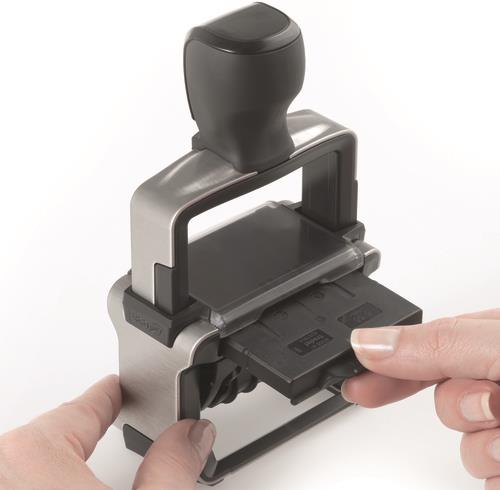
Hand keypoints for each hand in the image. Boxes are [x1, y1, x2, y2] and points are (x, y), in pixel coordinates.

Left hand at [0, 375, 215, 489]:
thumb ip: (173, 468)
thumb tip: (193, 434)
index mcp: (30, 461)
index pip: (82, 408)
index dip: (110, 395)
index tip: (119, 387)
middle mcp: (2, 471)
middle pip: (51, 430)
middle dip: (84, 424)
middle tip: (111, 416)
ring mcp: (2, 483)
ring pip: (26, 458)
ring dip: (60, 455)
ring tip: (92, 448)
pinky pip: (18, 475)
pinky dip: (43, 475)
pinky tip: (67, 479)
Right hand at [342, 309, 499, 488]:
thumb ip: (438, 344)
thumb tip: (367, 343)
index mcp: (492, 338)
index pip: (421, 350)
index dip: (385, 368)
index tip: (355, 385)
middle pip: (445, 403)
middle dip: (462, 412)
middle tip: (491, 410)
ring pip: (468, 450)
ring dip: (487, 453)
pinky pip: (487, 482)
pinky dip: (498, 481)